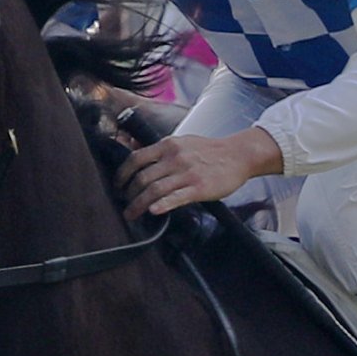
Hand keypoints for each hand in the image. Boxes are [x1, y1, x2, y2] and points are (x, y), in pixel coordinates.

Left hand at [119, 124, 283, 216]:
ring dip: (138, 205)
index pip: (136, 159)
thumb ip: (160, 148)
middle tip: (125, 204)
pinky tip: (154, 212)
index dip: (122, 174)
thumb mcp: (182, 141)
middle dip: (128, 194)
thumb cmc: (209, 151)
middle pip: (142, 178)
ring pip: (155, 190)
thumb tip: (134, 149)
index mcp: (168, 145)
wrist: (238, 155)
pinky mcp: (199, 188)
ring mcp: (187, 173)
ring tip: (132, 214)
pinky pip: (176, 197)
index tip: (118, 185)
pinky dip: (162, 205)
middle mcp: (175, 158)